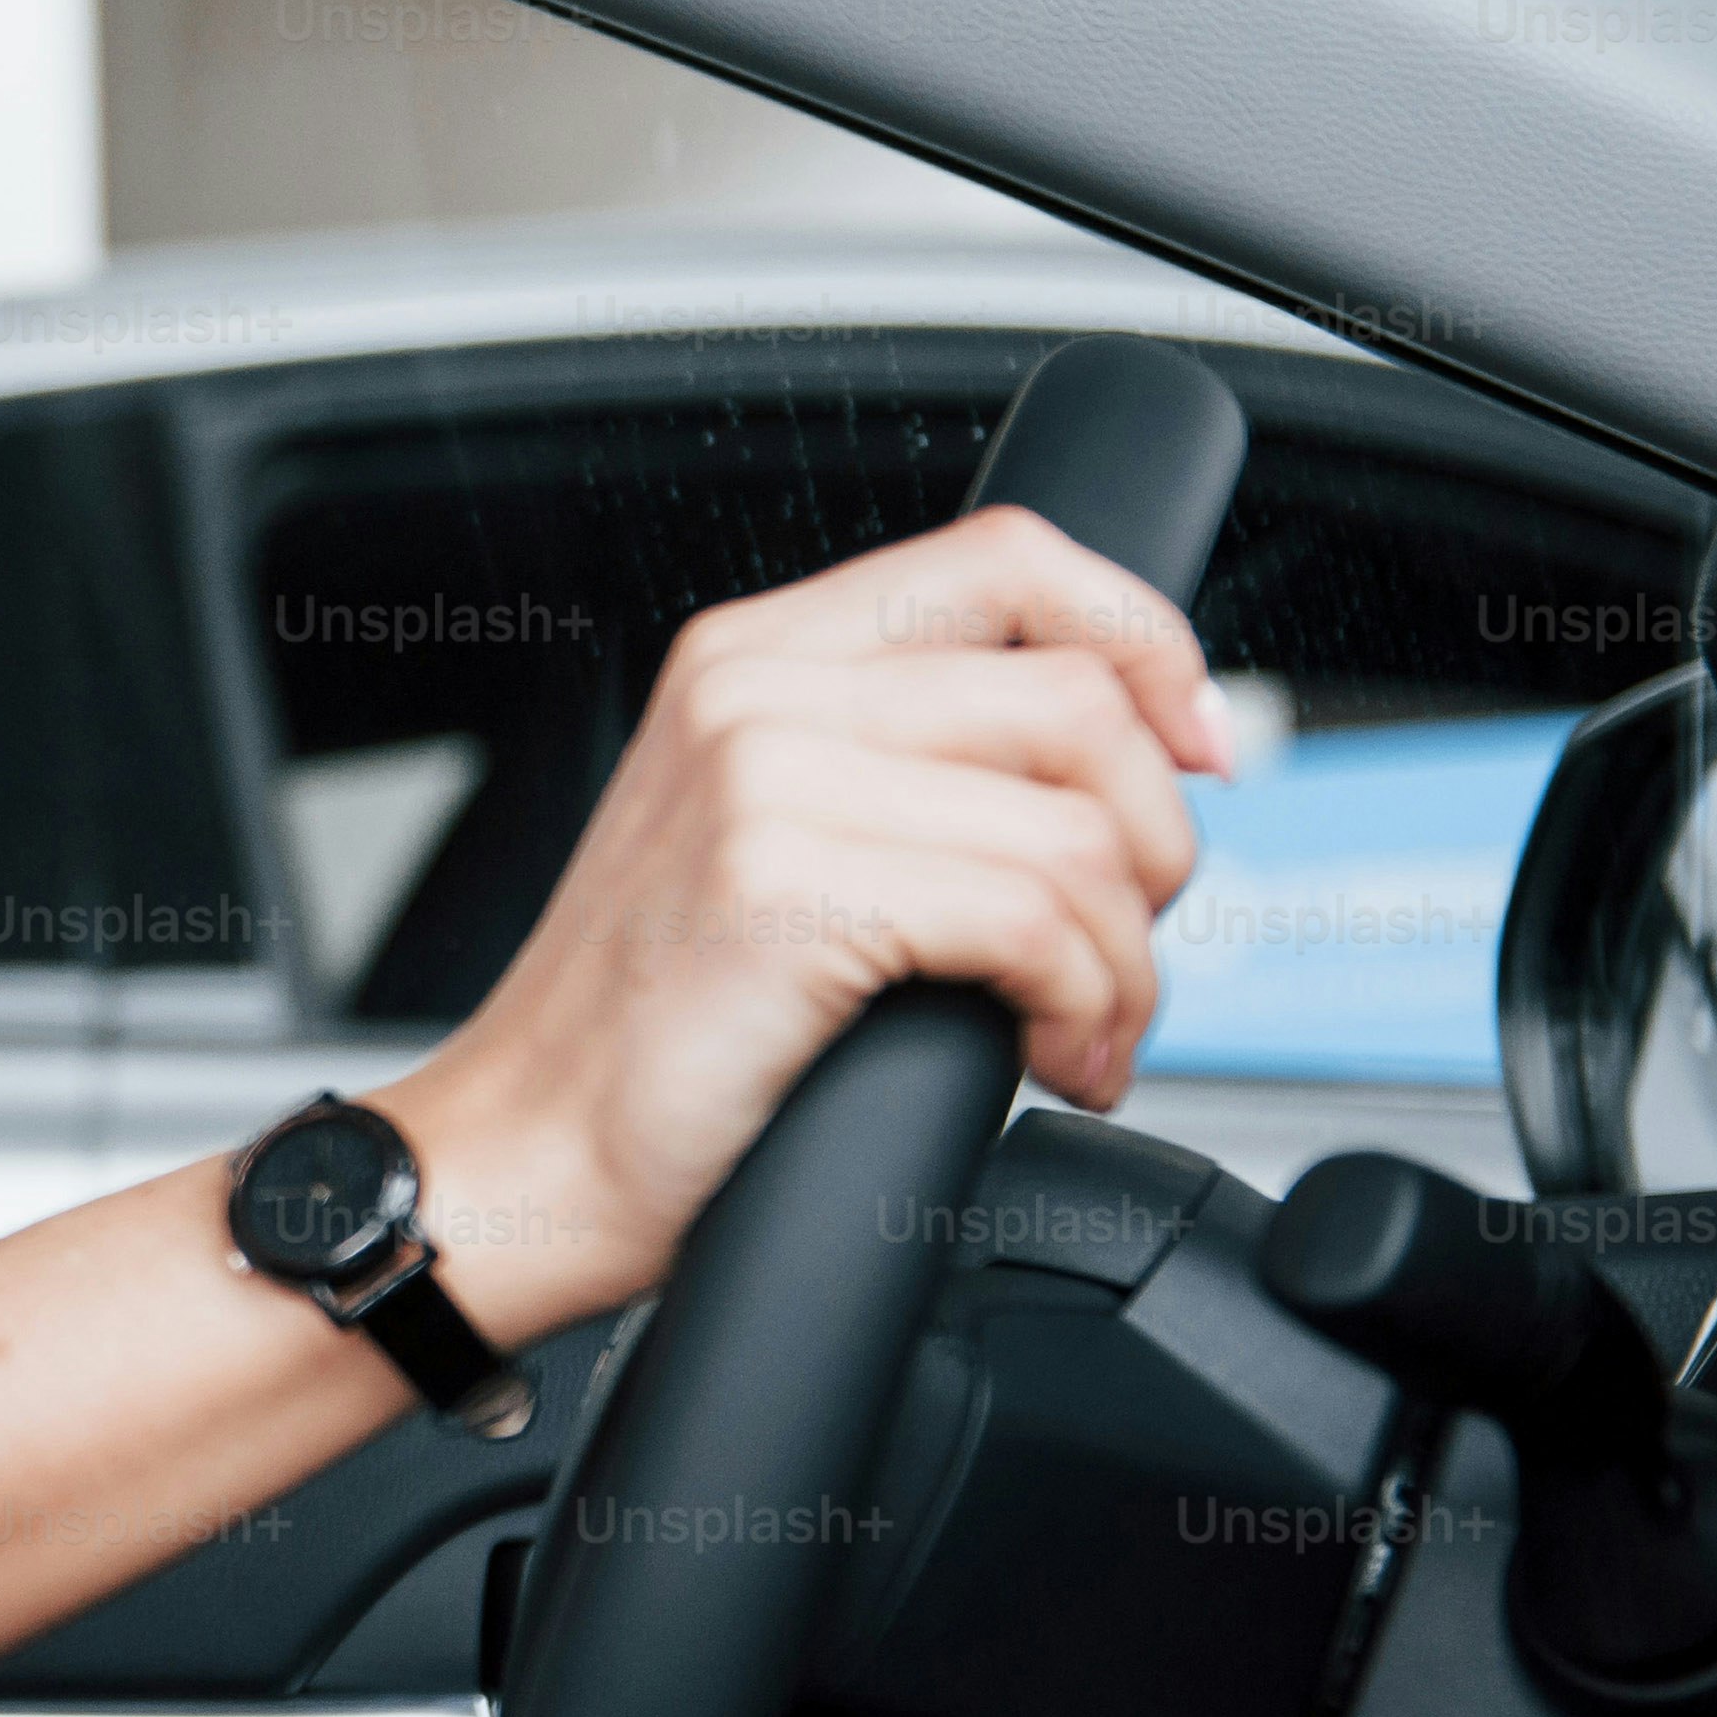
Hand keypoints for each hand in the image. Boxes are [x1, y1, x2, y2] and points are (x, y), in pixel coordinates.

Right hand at [377, 503, 1236, 1343]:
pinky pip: (1034, 919)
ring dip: (1128, 958)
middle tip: (1124, 945)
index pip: (1011, 559)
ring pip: (1078, 823)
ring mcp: (762, 777)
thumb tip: (1120, 760)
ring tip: (1086, 1031)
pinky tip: (1050, 1059)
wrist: (519, 1157)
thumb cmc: (646, 1034)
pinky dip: (1085, 1007)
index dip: (1143, 642)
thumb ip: (902, 765)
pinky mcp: (784, 886)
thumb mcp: (764, 840)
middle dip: (1158, 840)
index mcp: (750, 654)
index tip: (1197, 750)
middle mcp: (752, 689)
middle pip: (1077, 695)